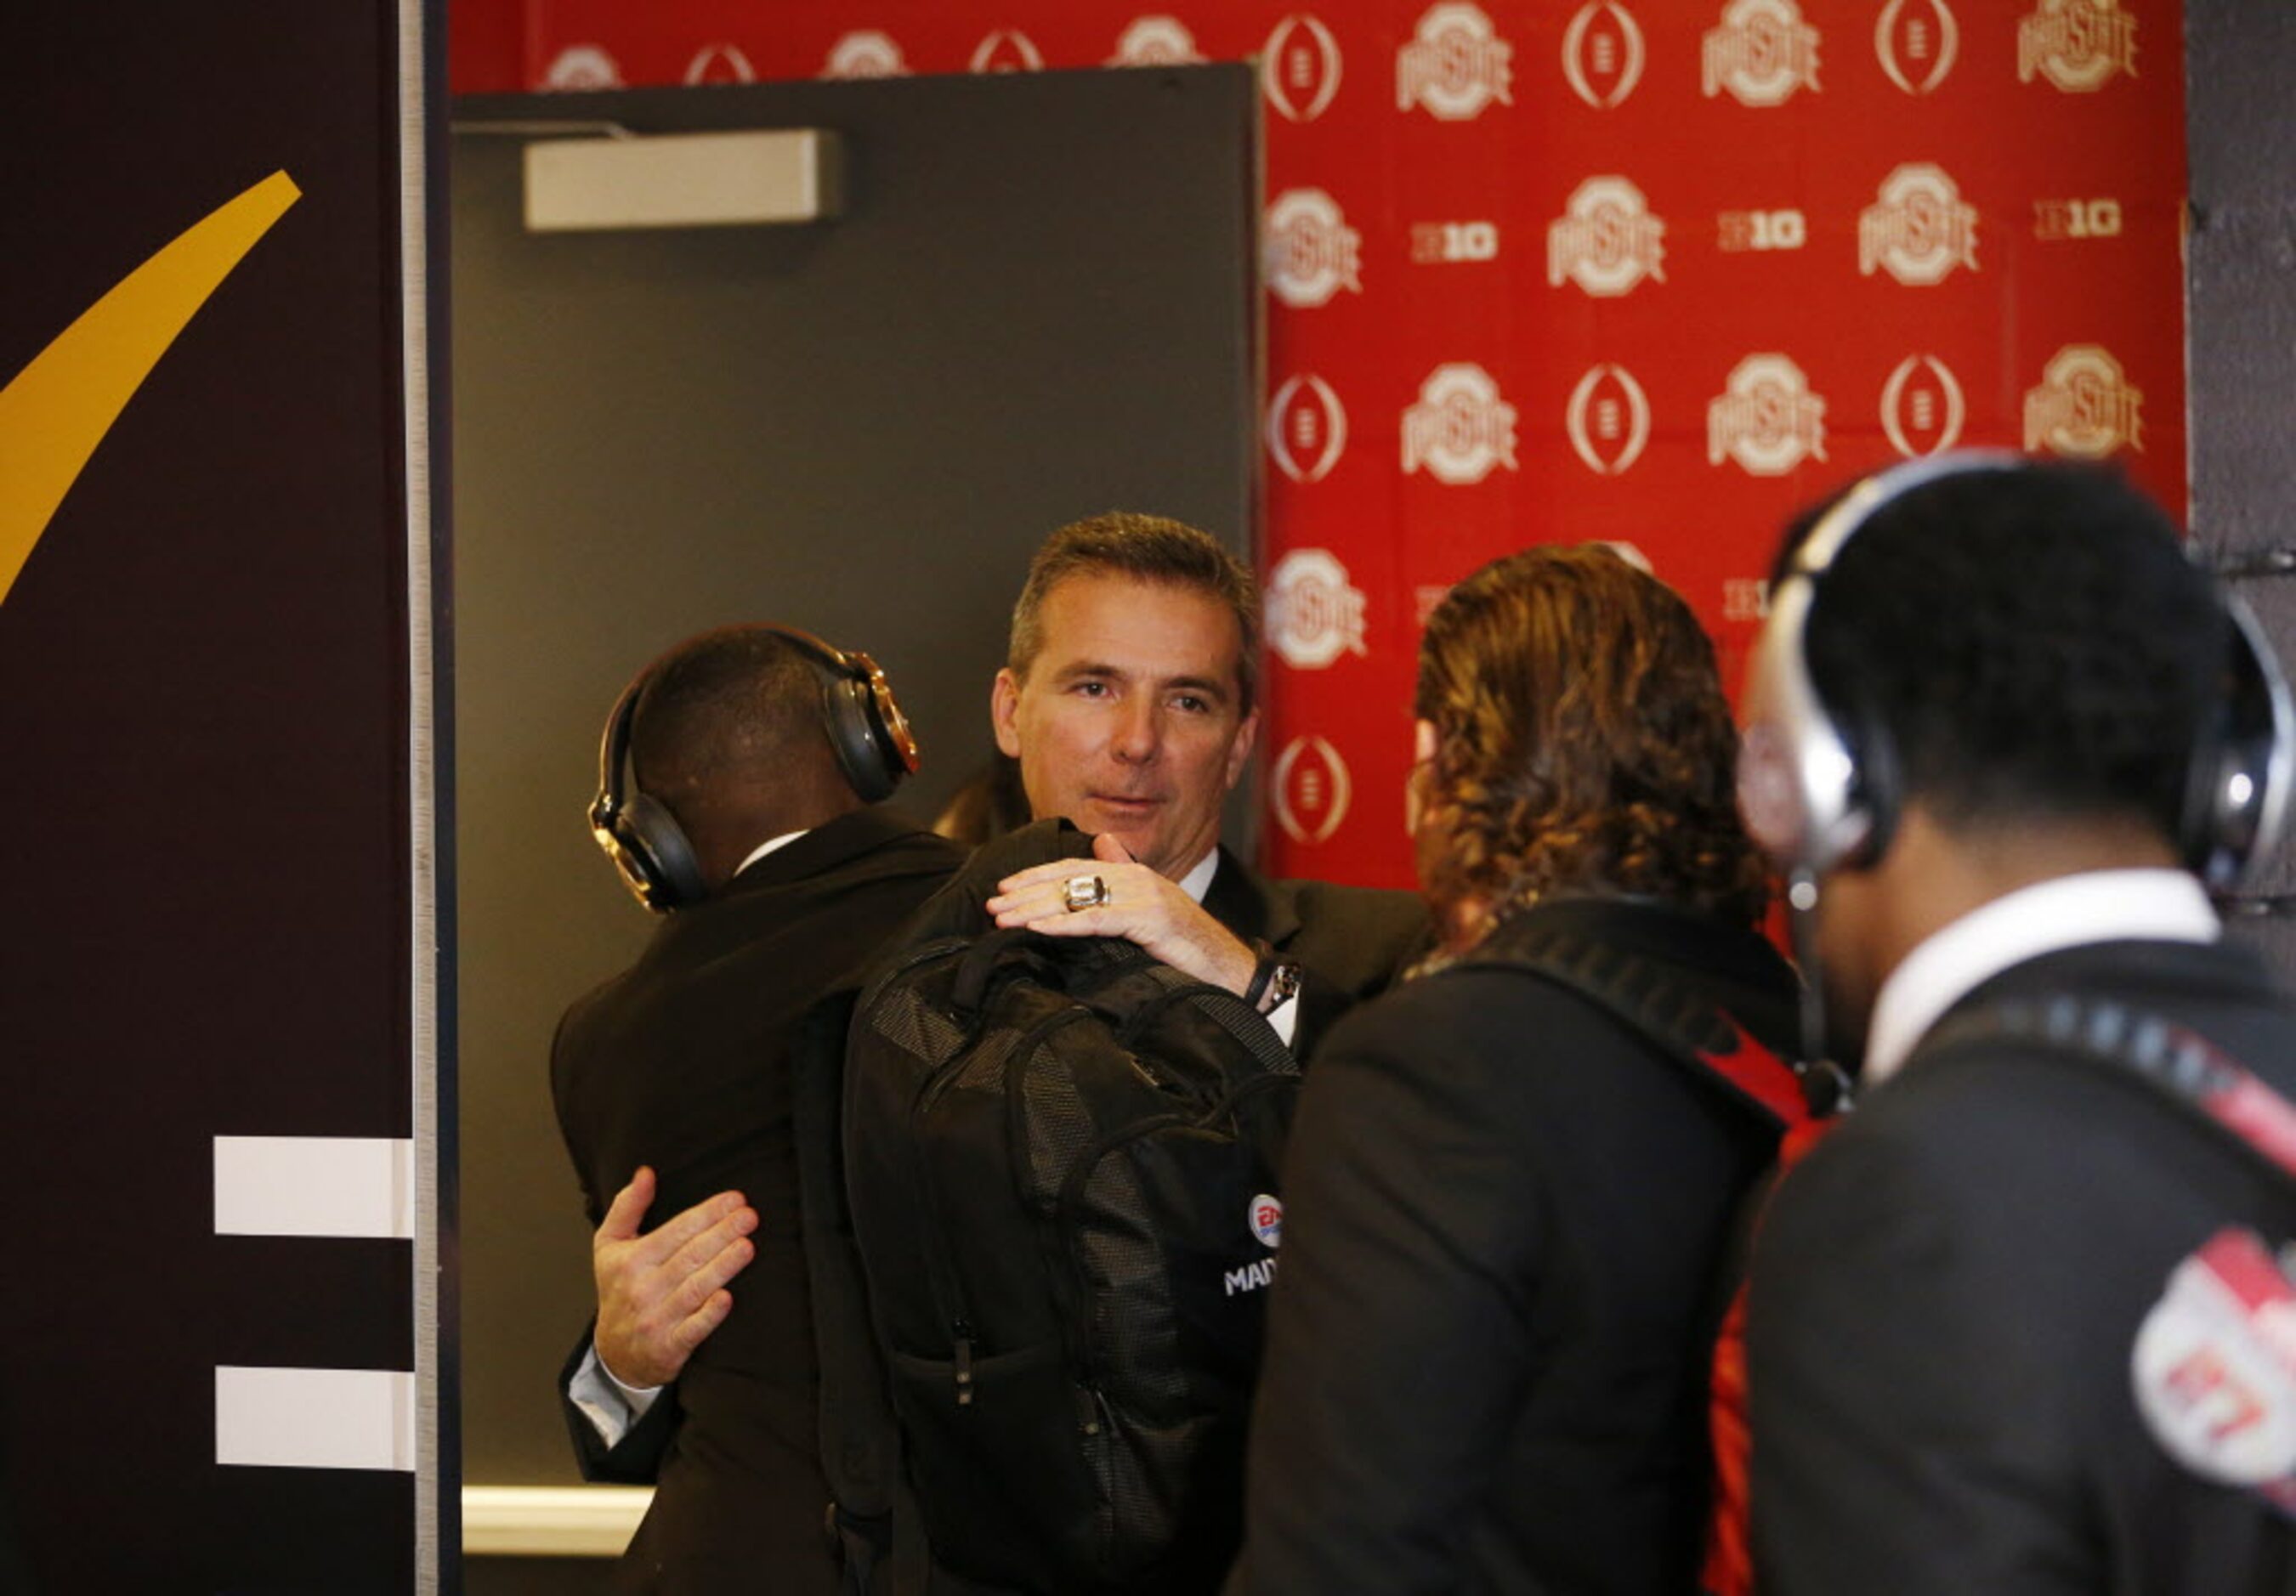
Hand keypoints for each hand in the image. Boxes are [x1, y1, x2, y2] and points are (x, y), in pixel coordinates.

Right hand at [592, 1166, 755, 1389]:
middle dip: (722, 1233)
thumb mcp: (610, 1246)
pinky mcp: (669, 1347)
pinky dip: (709, 1315)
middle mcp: (642, 1289)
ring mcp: (656, 1319)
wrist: (615, 1352)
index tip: (735, 1199)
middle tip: (749, 1217)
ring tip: (747, 1246)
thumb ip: (627, 1206)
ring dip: (722, 1267)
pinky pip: (692, 1330)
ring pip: (694, 1288)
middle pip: (689, 1256)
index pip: (675, 1231)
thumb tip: (646, 1172)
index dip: (706, 1214)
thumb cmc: (619, 1289)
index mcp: (630, 1260)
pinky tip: (727, 1298)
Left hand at [987, 833, 1257, 995]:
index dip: (1038, 875)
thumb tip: (1102, 843)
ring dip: (1034, 908)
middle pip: (1071, 878)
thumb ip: (1127, 876)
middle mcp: (1139, 878)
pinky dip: (1062, 923)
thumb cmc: (1191, 950)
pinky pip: (1097, 919)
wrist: (1233, 971)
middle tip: (991, 903)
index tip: (1005, 887)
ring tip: (1001, 918)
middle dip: (1026, 891)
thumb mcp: (1154, 910)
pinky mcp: (1151, 919)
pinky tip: (1035, 928)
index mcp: (1136, 874)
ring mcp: (1146, 896)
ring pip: (1078, 896)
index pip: (1077, 867)